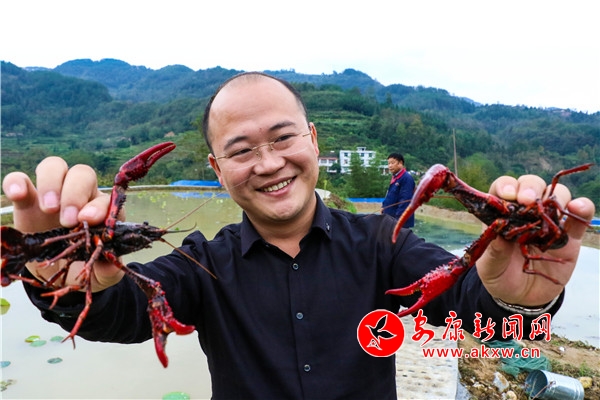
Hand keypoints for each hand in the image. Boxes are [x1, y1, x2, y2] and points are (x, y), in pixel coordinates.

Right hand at [2, 157, 124, 290]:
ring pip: (54, 167)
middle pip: (82, 174)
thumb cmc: (83, 266)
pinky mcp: (26, 201)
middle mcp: (80, 196)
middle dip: (75, 193)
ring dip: (51, 183)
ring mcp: (52, 195)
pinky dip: (16, 182)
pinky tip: (16, 193)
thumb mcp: (100, 275)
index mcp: (102, 211)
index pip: (104, 199)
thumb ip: (107, 270)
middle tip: (67, 220)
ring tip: (48, 208)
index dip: (98, 207)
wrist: (57, 274)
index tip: (88, 221)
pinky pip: (19, 180)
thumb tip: (109, 265)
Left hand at [476, 174, 594, 306]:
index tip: (507, 195)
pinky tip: (579, 207)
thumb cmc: (501, 276)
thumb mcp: (490, 268)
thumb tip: (499, 236)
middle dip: (530, 187)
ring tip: (552, 206)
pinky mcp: (569, 236)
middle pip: (531, 186)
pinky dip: (583, 207)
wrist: (524, 297)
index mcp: (503, 215)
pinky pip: (579, 216)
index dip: (506, 186)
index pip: (503, 189)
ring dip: (556, 195)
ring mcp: (549, 222)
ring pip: (557, 195)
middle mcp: (526, 213)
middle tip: (527, 200)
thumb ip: (494, 253)